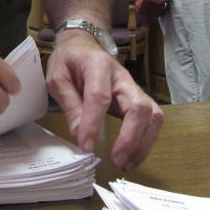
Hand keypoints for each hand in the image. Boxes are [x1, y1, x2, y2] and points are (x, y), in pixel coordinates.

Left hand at [47, 30, 162, 169]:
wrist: (82, 45)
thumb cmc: (69, 61)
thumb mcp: (57, 78)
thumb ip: (69, 104)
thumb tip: (79, 134)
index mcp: (98, 65)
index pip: (100, 96)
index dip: (94, 123)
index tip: (86, 146)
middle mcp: (122, 76)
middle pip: (138, 106)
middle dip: (130, 137)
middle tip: (116, 160)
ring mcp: (133, 88)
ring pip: (152, 115)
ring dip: (143, 143)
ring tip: (125, 163)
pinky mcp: (138, 99)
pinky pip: (152, 120)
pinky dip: (146, 141)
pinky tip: (132, 156)